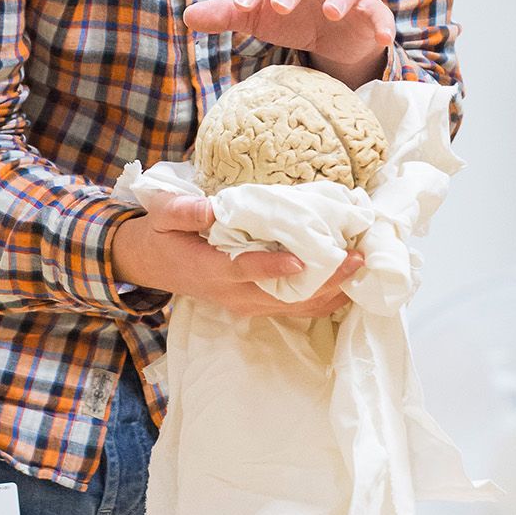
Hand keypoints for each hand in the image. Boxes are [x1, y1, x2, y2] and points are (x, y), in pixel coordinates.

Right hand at [111, 192, 363, 317]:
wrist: (153, 263)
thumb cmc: (161, 234)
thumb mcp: (162, 215)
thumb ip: (184, 212)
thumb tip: (209, 208)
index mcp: (211, 270)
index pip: (246, 270)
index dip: (273, 267)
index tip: (302, 261)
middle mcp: (234, 294)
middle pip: (284, 296)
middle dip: (324, 281)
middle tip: (356, 260)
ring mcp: (246, 303)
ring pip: (295, 306)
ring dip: (331, 292)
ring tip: (361, 271)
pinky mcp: (255, 302)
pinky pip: (293, 306)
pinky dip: (322, 298)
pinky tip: (346, 284)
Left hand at [182, 0, 393, 87]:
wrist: (330, 36)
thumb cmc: (289, 16)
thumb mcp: (256, 16)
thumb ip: (226, 13)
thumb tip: (187, 15)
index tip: (239, 5)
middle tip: (277, 7)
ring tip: (329, 14)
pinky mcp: (372, 9)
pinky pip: (378, 11)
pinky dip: (381, 21)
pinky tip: (382, 37)